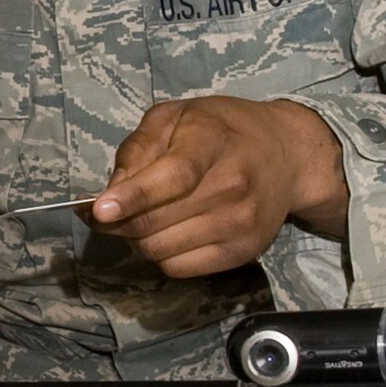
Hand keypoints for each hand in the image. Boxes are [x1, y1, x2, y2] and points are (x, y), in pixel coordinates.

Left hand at [88, 97, 347, 277]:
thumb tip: (111, 192)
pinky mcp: (244, 252)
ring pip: (162, 251)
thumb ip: (139, 148)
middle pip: (158, 222)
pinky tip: (167, 233)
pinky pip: (180, 269)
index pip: (173, 177)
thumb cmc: (221, 129)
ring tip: (140, 218)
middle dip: (117, 222)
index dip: (134, 196)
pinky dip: (162, 256)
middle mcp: (232, 186)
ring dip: (137, 240)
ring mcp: (241, 224)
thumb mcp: (175, 117)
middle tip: (103, 213)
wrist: (286, 155)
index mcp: (212, 141)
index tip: (99, 210)